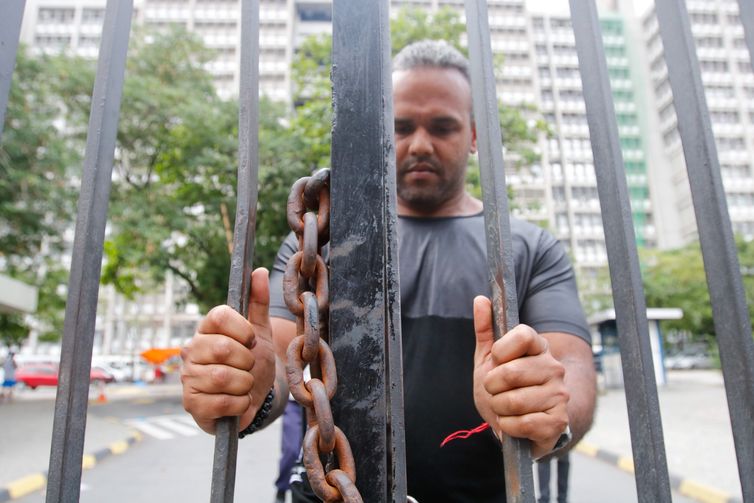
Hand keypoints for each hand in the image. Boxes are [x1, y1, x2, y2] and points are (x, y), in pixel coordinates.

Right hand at [181, 267, 275, 433]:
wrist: (254, 397)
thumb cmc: (253, 360)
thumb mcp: (260, 331)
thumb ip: (258, 302)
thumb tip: (259, 271)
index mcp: (206, 329)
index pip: (219, 316)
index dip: (243, 330)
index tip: (251, 341)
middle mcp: (191, 351)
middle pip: (223, 347)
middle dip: (247, 360)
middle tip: (249, 366)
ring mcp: (188, 378)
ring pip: (223, 377)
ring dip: (244, 383)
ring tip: (244, 384)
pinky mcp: (191, 404)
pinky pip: (221, 403)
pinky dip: (239, 403)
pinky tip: (238, 401)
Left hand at [472, 295, 569, 458]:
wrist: (524, 424)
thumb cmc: (505, 387)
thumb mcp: (489, 358)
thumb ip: (486, 329)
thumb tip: (480, 299)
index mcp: (539, 347)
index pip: (523, 335)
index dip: (501, 350)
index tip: (496, 361)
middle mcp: (554, 368)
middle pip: (511, 372)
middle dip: (492, 386)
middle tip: (496, 391)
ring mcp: (559, 395)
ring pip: (513, 401)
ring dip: (499, 408)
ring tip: (505, 408)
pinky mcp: (558, 421)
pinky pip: (521, 423)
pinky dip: (508, 426)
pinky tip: (514, 423)